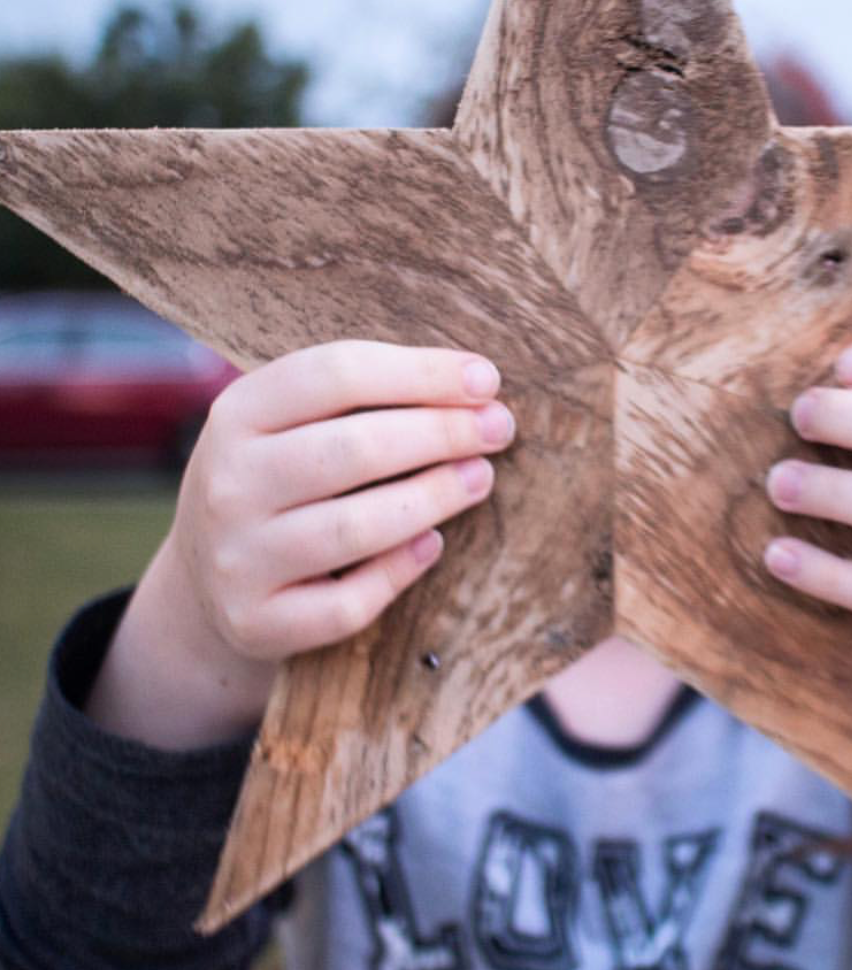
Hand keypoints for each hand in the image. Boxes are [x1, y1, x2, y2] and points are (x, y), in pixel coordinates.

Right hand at [86, 341, 514, 747]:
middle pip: (353, 448)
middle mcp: (229, 483)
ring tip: (480, 477)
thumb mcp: (292, 421)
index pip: (338, 375)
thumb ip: (364, 396)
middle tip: (499, 428)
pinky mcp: (257, 622)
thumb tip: (476, 386)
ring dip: (433, 497)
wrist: (208, 575)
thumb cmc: (281, 477)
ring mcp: (238, 558)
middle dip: (442, 433)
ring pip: (355, 528)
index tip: (487, 380)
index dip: (422, 373)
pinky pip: (345, 604)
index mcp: (239, 412)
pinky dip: (398, 571)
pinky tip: (433, 544)